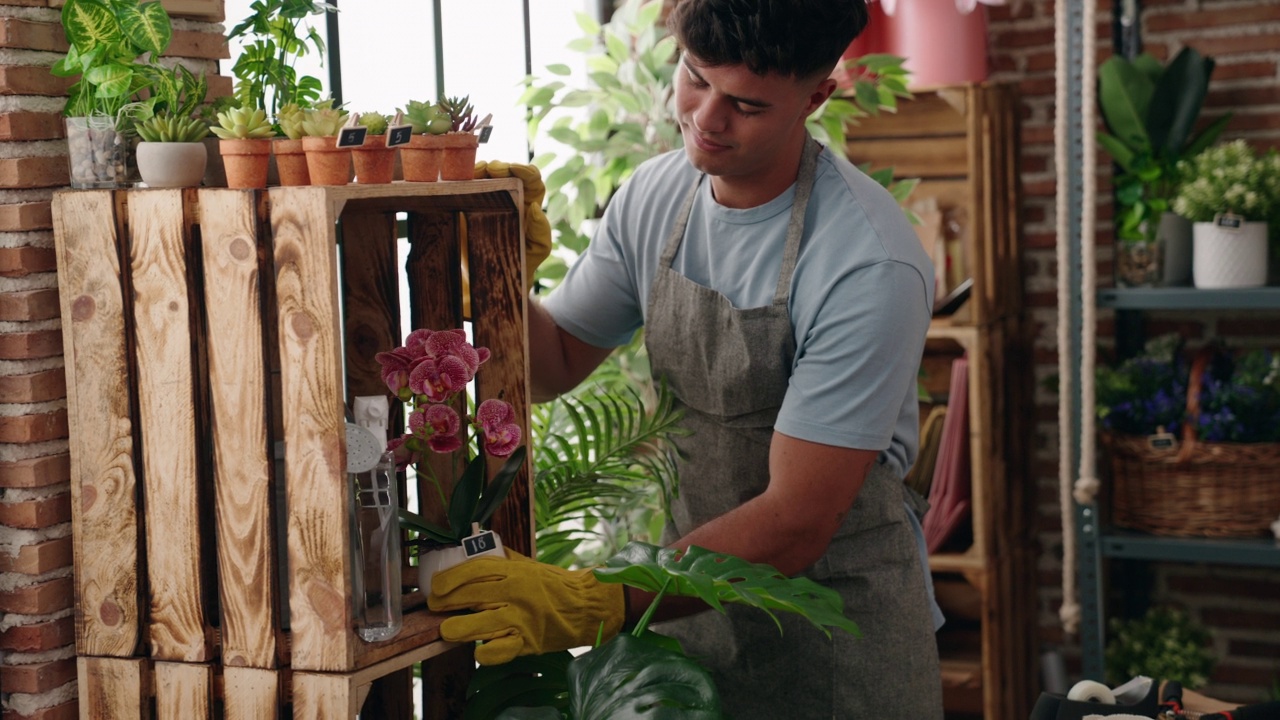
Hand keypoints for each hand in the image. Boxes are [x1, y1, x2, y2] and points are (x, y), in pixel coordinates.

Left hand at [428, 548, 625, 664]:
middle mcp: (517, 593)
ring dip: (458, 628)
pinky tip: (478, 650)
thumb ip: (503, 560)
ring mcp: (522, 619)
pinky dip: (486, 652)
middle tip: (434, 606)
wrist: (587, 607)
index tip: (435, 586)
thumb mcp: (529, 565)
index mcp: (516, 571)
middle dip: (446, 602)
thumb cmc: (554, 586)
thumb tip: (475, 551)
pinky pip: (500, 650)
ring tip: (448, 629)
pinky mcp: (529, 642)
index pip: (475, 570)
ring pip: (481, 625)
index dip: (450, 578)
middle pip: (471, 596)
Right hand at [473, 161, 551, 288]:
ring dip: (481, 169)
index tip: (516, 169)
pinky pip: (465, 186)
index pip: (533, 181)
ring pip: (485, 175)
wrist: (491, 281)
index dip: (526, 171)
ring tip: (477, 173)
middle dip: (501, 166)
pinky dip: (463, 178)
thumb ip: (541, 232)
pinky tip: (461, 179)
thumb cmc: (519, 264)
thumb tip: (536, 208)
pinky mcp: (467, 205)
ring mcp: (486, 199)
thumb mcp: (536, 251)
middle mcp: (508, 197)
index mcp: (529, 205)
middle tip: (493, 170)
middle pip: (507, 173)